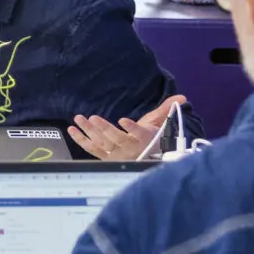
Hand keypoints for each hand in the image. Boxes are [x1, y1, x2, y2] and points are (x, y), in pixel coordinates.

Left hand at [69, 95, 185, 161]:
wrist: (144, 156)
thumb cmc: (150, 137)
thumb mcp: (159, 123)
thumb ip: (167, 110)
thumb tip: (182, 97)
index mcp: (144, 139)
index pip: (139, 134)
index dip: (131, 128)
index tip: (123, 120)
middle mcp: (129, 148)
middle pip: (116, 139)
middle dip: (104, 129)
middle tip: (93, 118)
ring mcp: (116, 154)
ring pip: (101, 143)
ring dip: (89, 131)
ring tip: (79, 118)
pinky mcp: (104, 156)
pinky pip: (90, 149)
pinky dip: (80, 140)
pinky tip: (72, 129)